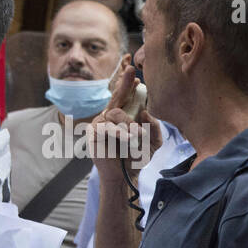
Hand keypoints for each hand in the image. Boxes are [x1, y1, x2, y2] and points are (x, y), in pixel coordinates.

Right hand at [90, 54, 161, 181]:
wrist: (125, 175)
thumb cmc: (137, 157)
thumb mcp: (153, 142)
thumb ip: (154, 127)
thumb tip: (145, 110)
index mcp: (124, 115)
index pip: (126, 97)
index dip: (129, 86)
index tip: (138, 77)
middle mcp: (111, 116)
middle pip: (116, 96)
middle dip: (124, 83)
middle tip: (131, 71)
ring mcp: (100, 122)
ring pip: (115, 113)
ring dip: (129, 124)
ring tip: (138, 137)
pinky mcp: (93, 132)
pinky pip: (106, 126)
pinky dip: (118, 132)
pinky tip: (127, 138)